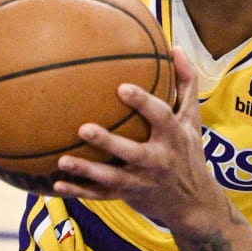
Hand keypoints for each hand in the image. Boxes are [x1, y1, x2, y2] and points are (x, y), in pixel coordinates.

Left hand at [51, 49, 218, 229]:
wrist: (194, 203)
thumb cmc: (188, 151)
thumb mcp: (193, 119)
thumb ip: (186, 83)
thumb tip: (174, 47)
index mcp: (174, 136)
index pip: (161, 117)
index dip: (143, 103)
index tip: (122, 87)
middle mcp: (158, 160)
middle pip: (133, 152)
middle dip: (108, 142)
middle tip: (83, 128)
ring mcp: (142, 181)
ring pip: (112, 177)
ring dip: (87, 170)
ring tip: (62, 160)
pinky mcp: (128, 195)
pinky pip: (101, 194)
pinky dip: (79, 191)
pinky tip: (57, 184)